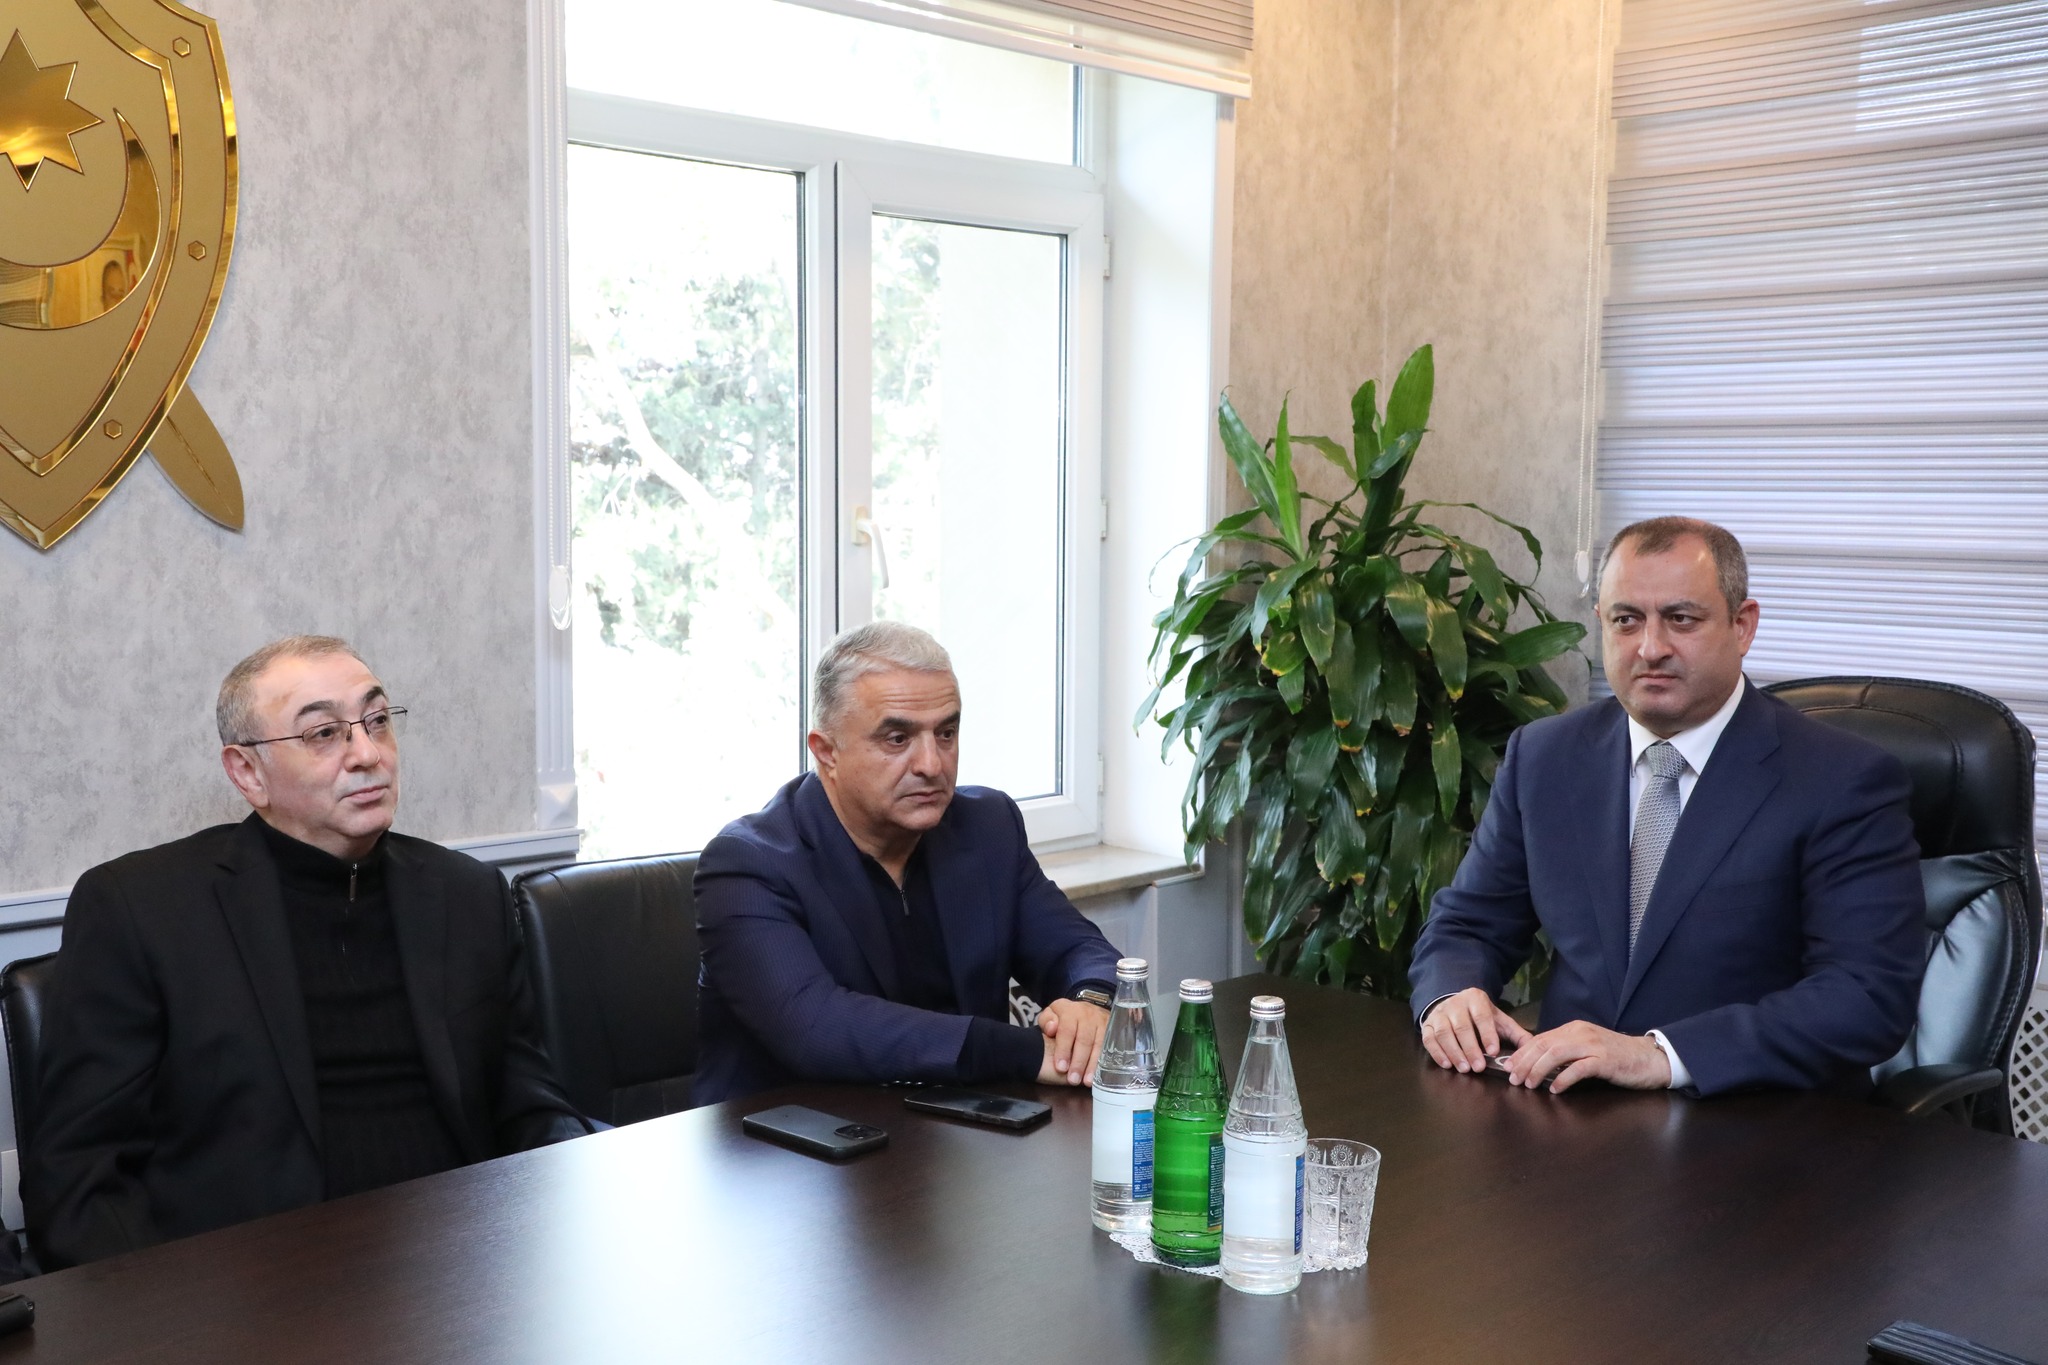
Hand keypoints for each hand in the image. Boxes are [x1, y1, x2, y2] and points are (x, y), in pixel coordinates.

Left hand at [1036, 999, 1109, 1086]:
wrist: (1087, 1011)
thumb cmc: (1065, 1019)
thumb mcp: (1051, 1016)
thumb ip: (1046, 1021)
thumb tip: (1051, 1029)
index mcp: (1070, 1010)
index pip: (1066, 1031)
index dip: (1063, 1050)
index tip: (1060, 1068)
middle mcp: (1088, 1014)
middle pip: (1084, 1040)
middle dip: (1078, 1062)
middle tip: (1073, 1079)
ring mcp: (1103, 1021)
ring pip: (1099, 1044)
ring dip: (1093, 1064)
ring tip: (1087, 1081)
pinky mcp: (1114, 1029)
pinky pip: (1111, 1046)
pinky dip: (1106, 1062)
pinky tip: (1102, 1075)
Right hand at [1419, 987, 1530, 1072]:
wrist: (1455, 1004)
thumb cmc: (1480, 1016)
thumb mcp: (1498, 1020)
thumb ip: (1516, 1034)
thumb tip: (1533, 1049)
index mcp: (1475, 999)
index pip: (1482, 1016)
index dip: (1487, 1034)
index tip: (1493, 1052)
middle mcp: (1455, 1004)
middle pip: (1461, 1027)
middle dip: (1470, 1048)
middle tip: (1478, 1067)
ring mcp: (1439, 1013)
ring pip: (1443, 1033)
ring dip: (1454, 1052)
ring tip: (1464, 1068)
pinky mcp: (1427, 1024)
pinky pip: (1429, 1038)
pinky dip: (1437, 1052)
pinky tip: (1447, 1064)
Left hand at [1503, 1021, 1670, 1092]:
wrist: (1650, 1057)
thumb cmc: (1617, 1056)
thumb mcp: (1587, 1048)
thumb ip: (1566, 1052)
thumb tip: (1538, 1063)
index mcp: (1573, 1029)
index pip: (1540, 1038)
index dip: (1522, 1053)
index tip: (1509, 1066)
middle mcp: (1580, 1033)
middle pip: (1543, 1045)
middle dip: (1524, 1062)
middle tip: (1513, 1078)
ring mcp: (1593, 1045)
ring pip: (1556, 1054)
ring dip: (1538, 1070)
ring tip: (1529, 1084)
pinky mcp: (1605, 1060)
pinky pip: (1578, 1068)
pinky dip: (1563, 1079)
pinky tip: (1555, 1089)